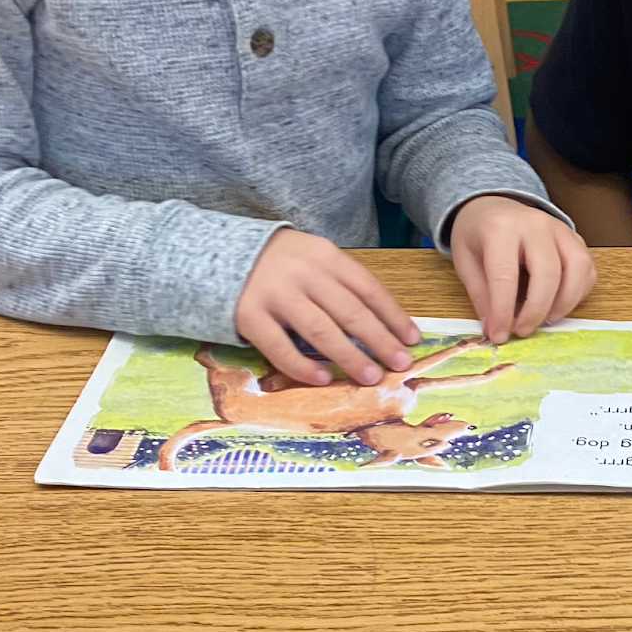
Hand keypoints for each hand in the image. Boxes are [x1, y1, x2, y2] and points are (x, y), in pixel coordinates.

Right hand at [235, 229, 420, 387]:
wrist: (220, 253)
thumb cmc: (281, 262)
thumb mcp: (314, 258)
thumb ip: (342, 283)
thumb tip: (383, 324)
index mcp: (325, 256)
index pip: (367, 287)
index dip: (392, 315)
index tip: (412, 339)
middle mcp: (303, 273)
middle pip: (349, 311)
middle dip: (378, 339)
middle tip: (399, 363)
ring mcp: (275, 294)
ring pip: (320, 330)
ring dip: (349, 355)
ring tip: (371, 376)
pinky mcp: (249, 316)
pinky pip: (279, 347)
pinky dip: (302, 365)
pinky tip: (323, 379)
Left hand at [449, 195, 595, 343]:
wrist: (492, 204)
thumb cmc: (477, 233)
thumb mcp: (465, 261)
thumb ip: (481, 295)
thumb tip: (495, 330)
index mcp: (500, 229)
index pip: (506, 276)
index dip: (503, 311)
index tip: (500, 336)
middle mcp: (535, 224)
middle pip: (548, 272)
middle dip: (537, 310)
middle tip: (523, 331)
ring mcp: (559, 228)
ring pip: (577, 267)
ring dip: (565, 301)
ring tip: (546, 319)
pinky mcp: (574, 236)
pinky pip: (587, 267)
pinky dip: (579, 291)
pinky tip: (560, 304)